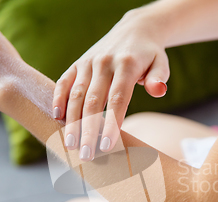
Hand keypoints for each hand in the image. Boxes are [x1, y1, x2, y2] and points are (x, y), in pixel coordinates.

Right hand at [54, 10, 169, 160]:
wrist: (134, 30)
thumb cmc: (149, 55)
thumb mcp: (161, 63)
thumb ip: (158, 78)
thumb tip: (158, 90)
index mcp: (126, 65)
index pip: (117, 99)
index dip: (111, 124)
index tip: (107, 146)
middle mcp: (104, 63)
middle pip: (94, 102)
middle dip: (89, 130)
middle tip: (86, 155)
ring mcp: (88, 63)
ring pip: (76, 95)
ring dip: (72, 121)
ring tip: (70, 145)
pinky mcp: (78, 63)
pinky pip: (64, 82)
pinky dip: (58, 99)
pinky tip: (57, 118)